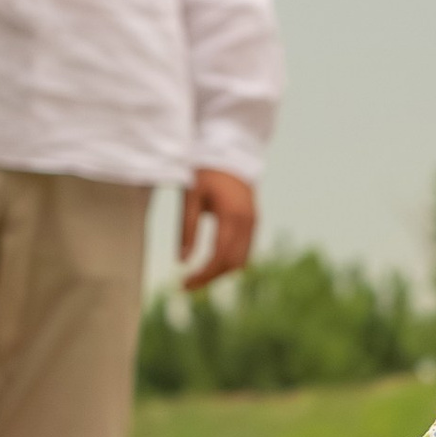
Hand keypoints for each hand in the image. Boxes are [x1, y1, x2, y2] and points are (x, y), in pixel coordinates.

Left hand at [180, 167, 257, 289]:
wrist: (231, 152)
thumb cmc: (206, 172)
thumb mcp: (190, 197)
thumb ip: (186, 228)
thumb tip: (181, 261)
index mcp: (231, 215)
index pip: (219, 255)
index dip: (203, 274)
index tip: (183, 284)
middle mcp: (247, 222)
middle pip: (232, 264)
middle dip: (210, 277)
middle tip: (187, 285)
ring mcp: (253, 223)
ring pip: (241, 261)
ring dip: (220, 272)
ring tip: (198, 275)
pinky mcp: (254, 222)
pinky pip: (245, 251)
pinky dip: (228, 261)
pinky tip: (211, 262)